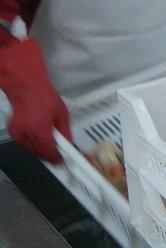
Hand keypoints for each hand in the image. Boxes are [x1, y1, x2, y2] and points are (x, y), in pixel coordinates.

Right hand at [0, 38, 71, 162]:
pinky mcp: (13, 131)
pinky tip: (39, 137)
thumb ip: (66, 131)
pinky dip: (32, 143)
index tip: (62, 161)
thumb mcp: (62, 114)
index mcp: (41, 129)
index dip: (57, 159)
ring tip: (51, 145)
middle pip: (40, 153)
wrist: (26, 87)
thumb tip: (69, 143)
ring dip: (41, 150)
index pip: (50, 152)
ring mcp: (19, 133)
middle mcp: (28, 133)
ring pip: (32, 149)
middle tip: (59, 155)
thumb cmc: (43, 96)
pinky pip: (24, 143)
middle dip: (50, 156)